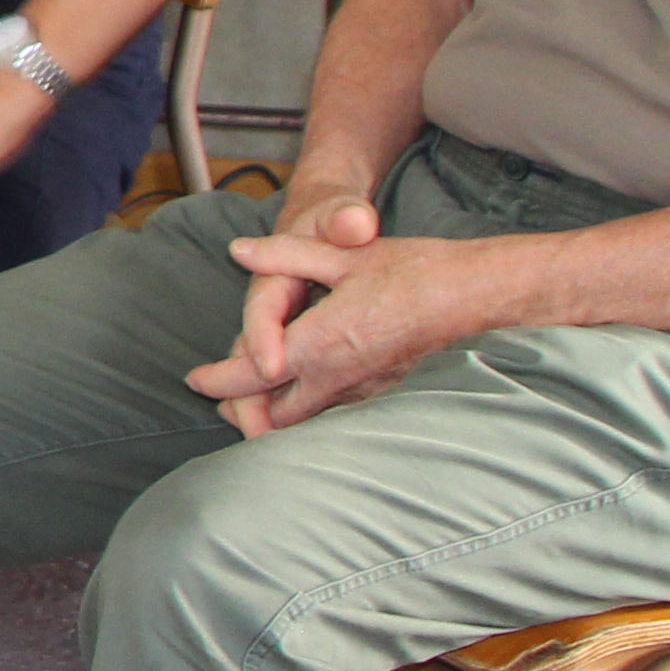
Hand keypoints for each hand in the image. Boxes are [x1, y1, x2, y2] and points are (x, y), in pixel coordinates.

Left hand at [195, 207, 450, 436]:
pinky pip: (332, 413)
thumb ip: (284, 254)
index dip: (217, 380)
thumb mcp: (342, 254)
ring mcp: (362, 391)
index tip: (194, 379)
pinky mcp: (382, 393)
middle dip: (242, 409)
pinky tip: (302, 392)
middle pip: (271, 414)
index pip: (251, 374)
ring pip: (304, 420)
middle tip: (220, 396)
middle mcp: (337, 378)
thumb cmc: (411, 271)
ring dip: (274, 413)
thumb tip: (238, 251)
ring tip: (251, 399)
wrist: (475, 294)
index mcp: (319, 343)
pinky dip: (307, 409)